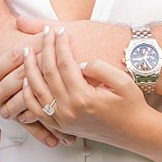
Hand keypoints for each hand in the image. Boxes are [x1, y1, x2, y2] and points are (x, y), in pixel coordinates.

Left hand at [0, 17, 125, 124]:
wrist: (134, 131)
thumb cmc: (131, 104)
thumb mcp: (122, 81)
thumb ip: (100, 68)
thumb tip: (79, 63)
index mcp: (83, 98)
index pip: (65, 64)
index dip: (61, 44)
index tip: (61, 30)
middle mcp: (69, 111)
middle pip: (47, 74)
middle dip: (44, 50)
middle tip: (43, 34)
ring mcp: (62, 121)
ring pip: (36, 92)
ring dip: (29, 70)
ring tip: (27, 52)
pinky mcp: (61, 126)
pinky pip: (36, 110)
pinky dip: (28, 94)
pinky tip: (27, 80)